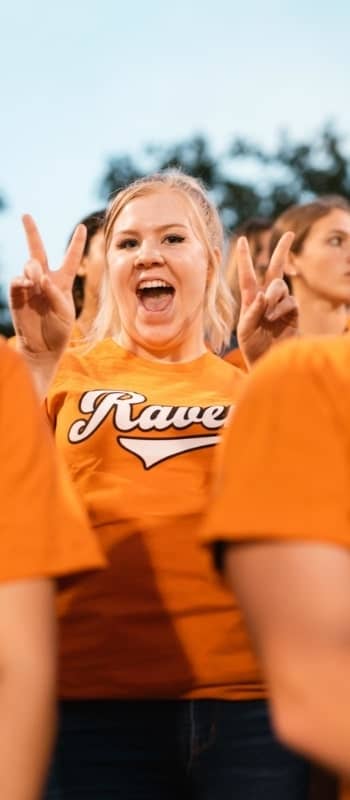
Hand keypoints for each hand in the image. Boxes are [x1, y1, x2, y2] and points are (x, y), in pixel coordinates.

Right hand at [10, 215, 86, 356]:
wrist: (43, 349)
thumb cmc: (58, 331)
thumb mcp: (65, 313)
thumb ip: (55, 293)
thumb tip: (40, 277)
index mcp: (63, 282)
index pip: (70, 258)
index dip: (76, 243)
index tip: (82, 227)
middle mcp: (45, 280)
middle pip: (38, 251)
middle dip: (31, 232)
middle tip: (26, 215)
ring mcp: (30, 286)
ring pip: (29, 265)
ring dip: (33, 269)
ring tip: (36, 280)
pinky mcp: (17, 295)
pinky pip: (17, 281)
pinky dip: (22, 280)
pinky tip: (28, 284)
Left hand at [236, 232, 297, 365]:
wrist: (269, 362)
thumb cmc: (253, 348)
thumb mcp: (245, 331)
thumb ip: (251, 312)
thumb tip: (262, 295)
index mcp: (250, 300)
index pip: (247, 275)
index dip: (244, 258)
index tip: (241, 240)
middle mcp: (266, 298)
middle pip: (275, 269)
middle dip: (281, 250)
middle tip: (288, 234)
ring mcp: (281, 304)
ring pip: (279, 285)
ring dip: (272, 296)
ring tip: (267, 314)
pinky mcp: (293, 312)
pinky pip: (289, 300)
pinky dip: (280, 307)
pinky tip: (273, 318)